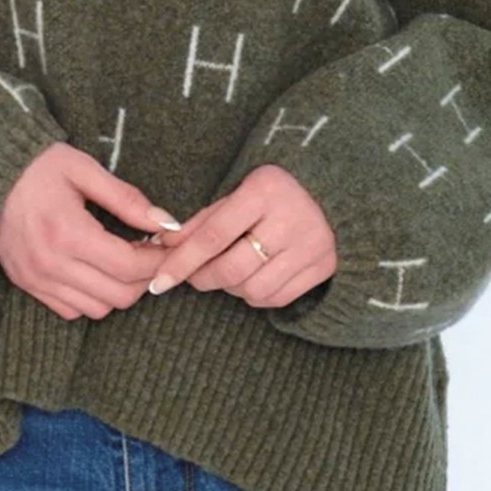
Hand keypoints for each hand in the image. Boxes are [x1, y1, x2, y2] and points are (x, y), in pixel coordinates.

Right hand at [0, 142, 180, 320]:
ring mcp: (36, 280)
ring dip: (119, 290)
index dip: (157, 260)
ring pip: (97, 310)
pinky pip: (70, 311)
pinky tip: (96, 271)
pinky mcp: (27, 286)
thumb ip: (127, 199)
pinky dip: (91, 298)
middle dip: (144, 278)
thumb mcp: (84, 170)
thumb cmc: (38, 166)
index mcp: (68, 233)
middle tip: (149, 252)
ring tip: (123, 260)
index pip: (128, 266)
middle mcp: (51, 265)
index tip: (168, 244)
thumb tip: (166, 223)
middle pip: (118, 296)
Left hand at [139, 165, 336, 307]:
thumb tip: (162, 248)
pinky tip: (254, 276)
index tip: (159, 282)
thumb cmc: (271, 194)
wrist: (331, 193)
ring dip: (231, 287)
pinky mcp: (324, 267)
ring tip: (229, 270)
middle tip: (194, 275)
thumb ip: (201, 222)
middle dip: (204, 278)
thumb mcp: (235, 195)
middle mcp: (291, 218)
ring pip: (252, 289)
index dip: (182, 262)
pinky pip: (276, 299)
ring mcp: (311, 245)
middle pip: (232, 269)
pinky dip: (255, 295)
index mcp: (263, 191)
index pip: (213, 236)